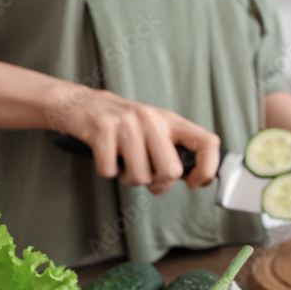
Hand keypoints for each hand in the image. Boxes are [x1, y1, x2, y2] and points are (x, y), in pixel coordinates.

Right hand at [51, 88, 219, 195]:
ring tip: (124, 165)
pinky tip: (106, 157)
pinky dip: (107, 171)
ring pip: (140, 176)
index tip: (194, 183)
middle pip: (171, 171)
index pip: (208, 143)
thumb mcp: (156, 130)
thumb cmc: (124, 126)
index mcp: (170, 121)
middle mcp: (152, 119)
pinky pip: (110, 171)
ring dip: (130, 179)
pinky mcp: (102, 130)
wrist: (82, 104)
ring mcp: (126, 123)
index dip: (207, 169)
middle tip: (148, 179)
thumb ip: (177, 151)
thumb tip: (201, 180)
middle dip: (159, 185)